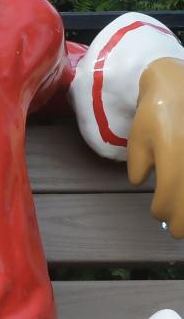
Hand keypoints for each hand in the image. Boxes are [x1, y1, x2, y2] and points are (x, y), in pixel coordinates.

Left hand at [129, 57, 183, 235]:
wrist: (180, 87)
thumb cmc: (157, 111)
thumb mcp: (138, 137)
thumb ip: (137, 164)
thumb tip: (141, 183)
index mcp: (173, 160)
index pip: (168, 198)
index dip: (161, 210)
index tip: (156, 212)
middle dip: (182, 223)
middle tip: (175, 231)